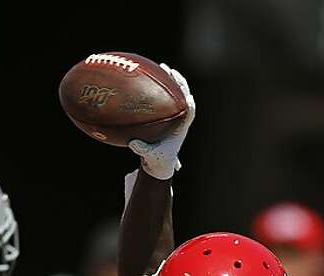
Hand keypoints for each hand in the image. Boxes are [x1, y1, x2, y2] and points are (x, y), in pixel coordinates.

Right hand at [128, 64, 194, 179]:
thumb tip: (133, 143)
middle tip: (172, 71)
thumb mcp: (149, 156)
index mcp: (180, 129)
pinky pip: (165, 96)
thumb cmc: (157, 159)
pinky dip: (161, 85)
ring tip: (164, 67)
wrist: (159, 160)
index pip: (190, 114)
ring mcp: (173, 114)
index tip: (188, 98)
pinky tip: (152, 75)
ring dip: (172, 80)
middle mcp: (179, 119)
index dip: (190, 106)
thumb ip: (142, 150)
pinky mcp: (166, 112)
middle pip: (185, 97)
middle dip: (180, 84)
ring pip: (176, 93)